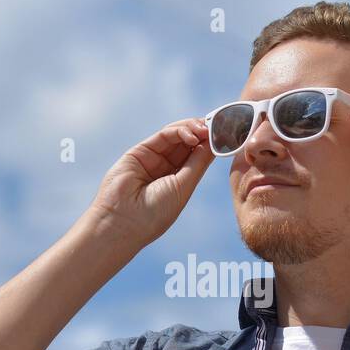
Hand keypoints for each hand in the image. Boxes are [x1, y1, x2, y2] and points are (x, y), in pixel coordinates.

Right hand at [89, 117, 214, 245]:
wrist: (123, 221)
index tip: (227, 136)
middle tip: (218, 128)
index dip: (210, 144)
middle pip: (188, 143)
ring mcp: (152, 159)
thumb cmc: (154, 213)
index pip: (197, 156)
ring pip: (176, 136)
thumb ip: (198, 163)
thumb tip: (215, 143)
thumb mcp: (184, 186)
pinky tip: (192, 134)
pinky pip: (163, 136)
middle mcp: (165, 169)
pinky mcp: (140, 151)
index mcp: (178, 181)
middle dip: (204, 133)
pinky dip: (179, 131)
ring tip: (205, 130)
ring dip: (193, 129)